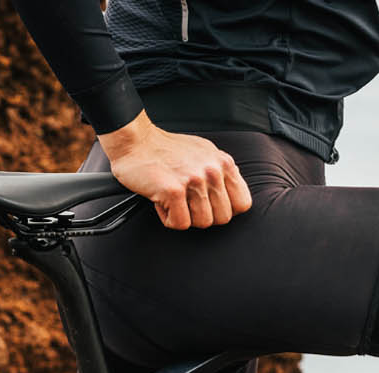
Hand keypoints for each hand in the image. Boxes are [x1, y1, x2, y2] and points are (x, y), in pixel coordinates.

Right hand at [99, 113, 253, 229]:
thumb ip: (221, 172)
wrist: (135, 141)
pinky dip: (168, 218)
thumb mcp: (204, 153)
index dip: (226, 210)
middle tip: (187, 204)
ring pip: (203, 223)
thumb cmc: (166, 149)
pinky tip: (161, 201)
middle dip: (204, 216)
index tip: (210, 205)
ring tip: (173, 200)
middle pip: (223, 218)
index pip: (243, 204)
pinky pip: (180, 223)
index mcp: (223, 163)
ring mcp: (194, 181)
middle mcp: (212, 171)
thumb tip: (231, 192)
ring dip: (185, 217)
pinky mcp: (174, 191)